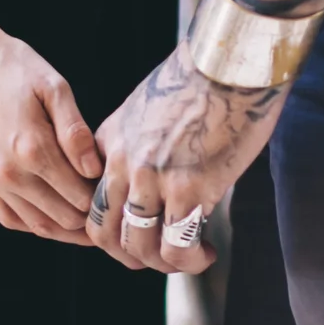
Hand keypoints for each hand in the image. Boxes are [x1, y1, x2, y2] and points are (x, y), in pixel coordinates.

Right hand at [0, 15, 102, 242]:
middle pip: (64, 218)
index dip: (103, 197)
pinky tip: (54, 215)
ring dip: (67, 228)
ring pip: (39, 226)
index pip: (81, 196)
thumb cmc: (13, 68)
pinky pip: (11, 219)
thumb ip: (75, 132)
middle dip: (91, 216)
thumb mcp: (54, 87)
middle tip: (108, 204)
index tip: (115, 187)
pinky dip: (36, 224)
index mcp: (33, 149)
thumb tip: (93, 170)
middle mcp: (10, 173)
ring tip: (90, 220)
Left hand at [87, 48, 283, 272]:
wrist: (231, 60)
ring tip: (189, 258)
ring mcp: (152, 179)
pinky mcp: (189, 189)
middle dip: (130, 255)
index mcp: (109, 142)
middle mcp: (122, 163)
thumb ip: (139, 142)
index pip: (92, 203)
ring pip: (139, 247)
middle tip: (160, 257)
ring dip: (162, 264)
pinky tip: (207, 254)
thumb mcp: (148, 106)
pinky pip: (177, 246)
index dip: (112, 230)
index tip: (139, 235)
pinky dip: (189, 261)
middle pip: (105, 233)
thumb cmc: (202, 78)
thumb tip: (153, 174)